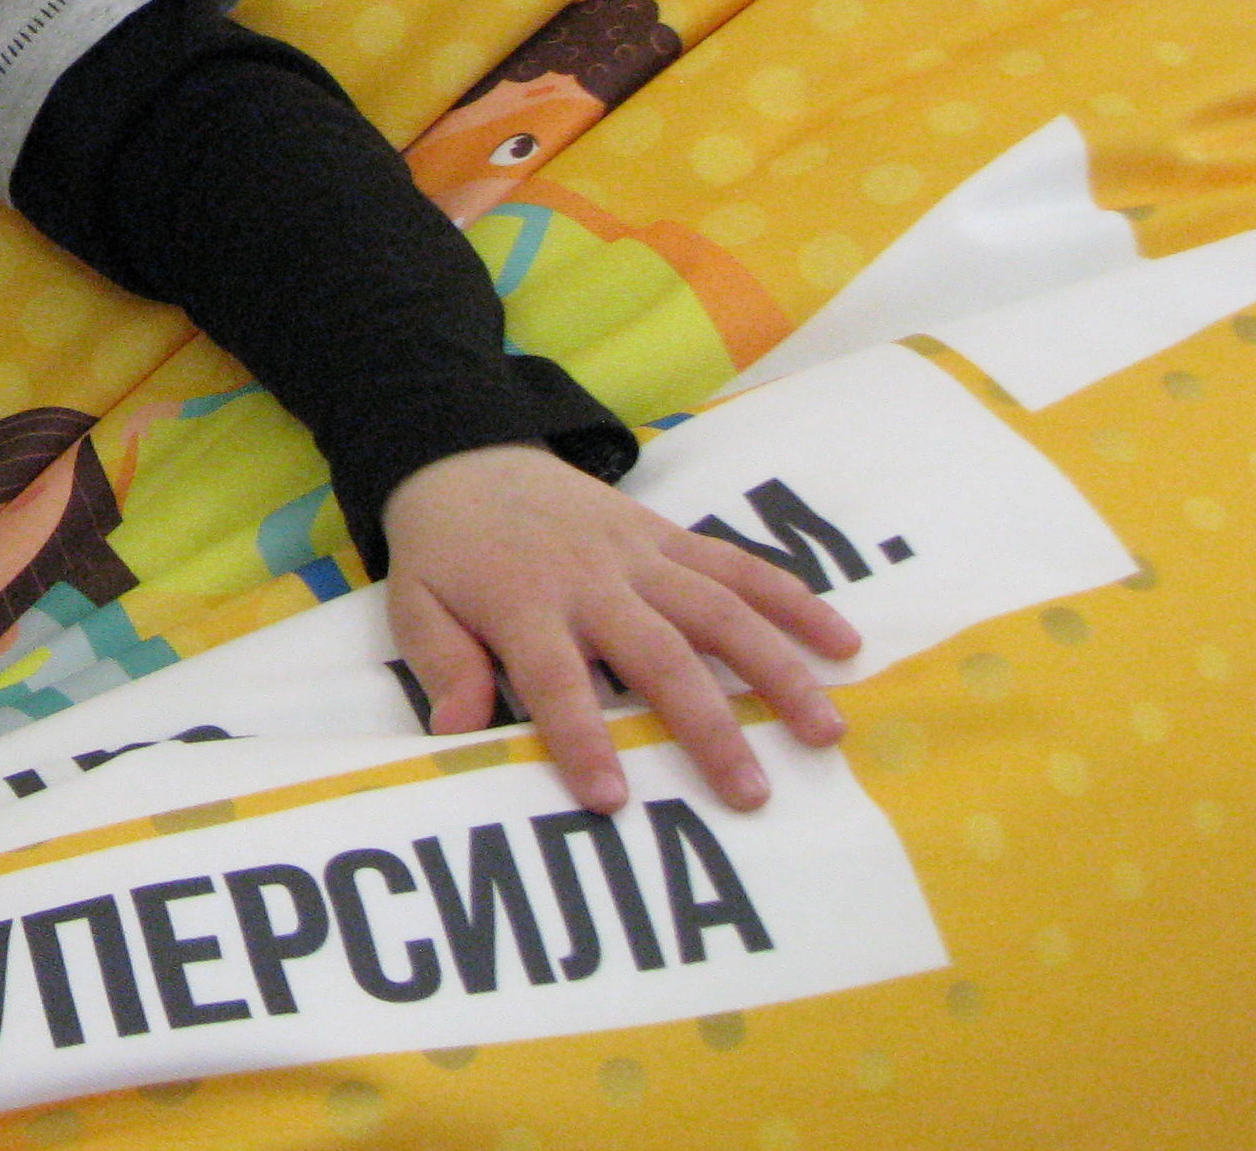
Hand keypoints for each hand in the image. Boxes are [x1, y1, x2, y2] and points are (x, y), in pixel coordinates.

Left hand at [379, 445, 858, 816]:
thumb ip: (442, 665)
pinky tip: (842, 644)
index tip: (613, 801)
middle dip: (706, 726)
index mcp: (522, 601)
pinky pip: (739, 566)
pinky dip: (793, 601)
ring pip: (719, 610)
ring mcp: (639, 553)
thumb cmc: (445, 551)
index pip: (554, 678)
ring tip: (824, 732)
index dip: (581, 738)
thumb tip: (457, 734)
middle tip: (751, 794)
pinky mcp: (669, 535)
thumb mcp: (414, 603)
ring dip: (776, 669)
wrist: (465, 454)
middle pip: (658, 653)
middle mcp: (591, 578)